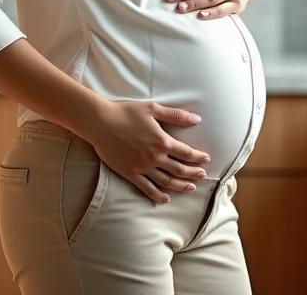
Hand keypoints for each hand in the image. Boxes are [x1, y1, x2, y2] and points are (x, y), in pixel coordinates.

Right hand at [80, 100, 210, 203]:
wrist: (100, 123)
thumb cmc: (126, 112)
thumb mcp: (153, 109)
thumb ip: (176, 115)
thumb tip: (197, 119)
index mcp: (162, 141)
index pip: (186, 153)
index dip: (198, 157)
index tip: (206, 159)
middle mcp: (154, 157)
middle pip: (179, 170)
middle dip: (193, 173)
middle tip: (202, 175)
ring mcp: (142, 167)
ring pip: (166, 181)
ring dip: (180, 186)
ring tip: (190, 188)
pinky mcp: (130, 173)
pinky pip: (147, 188)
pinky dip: (158, 195)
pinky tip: (166, 198)